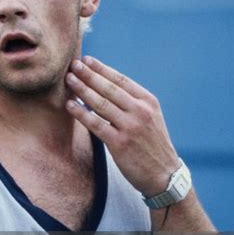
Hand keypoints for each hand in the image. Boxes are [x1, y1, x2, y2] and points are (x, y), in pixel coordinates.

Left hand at [65, 56, 179, 197]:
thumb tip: (106, 85)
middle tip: (73, 65)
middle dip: (89, 75)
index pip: (121, 80)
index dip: (102, 69)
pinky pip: (96, 124)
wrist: (164, 174)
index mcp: (148, 102)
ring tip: (69, 80)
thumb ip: (133, 103)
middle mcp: (140, 111)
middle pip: (109, 88)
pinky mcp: (120, 143)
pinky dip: (81, 113)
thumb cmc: (152, 145)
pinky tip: (70, 105)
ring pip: (100, 104)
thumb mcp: (150, 118)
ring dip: (82, 90)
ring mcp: (130, 127)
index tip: (87, 60)